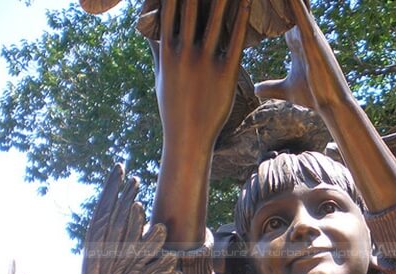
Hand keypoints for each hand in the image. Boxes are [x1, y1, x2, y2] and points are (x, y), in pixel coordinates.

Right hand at [150, 0, 251, 150]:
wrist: (188, 138)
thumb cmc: (174, 107)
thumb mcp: (161, 76)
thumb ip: (158, 50)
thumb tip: (149, 30)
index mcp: (167, 51)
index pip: (171, 7)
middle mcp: (184, 53)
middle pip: (192, 6)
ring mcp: (205, 64)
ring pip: (215, 19)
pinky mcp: (226, 75)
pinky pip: (235, 41)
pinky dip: (241, 19)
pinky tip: (246, 2)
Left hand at [255, 0, 349, 111]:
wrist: (331, 106)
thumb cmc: (313, 96)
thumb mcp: (285, 90)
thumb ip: (271, 87)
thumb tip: (255, 90)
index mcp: (297, 41)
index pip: (280, 15)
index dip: (270, 3)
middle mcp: (304, 32)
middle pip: (288, 3)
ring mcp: (310, 34)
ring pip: (295, 4)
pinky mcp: (313, 40)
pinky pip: (300, 15)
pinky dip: (292, 3)